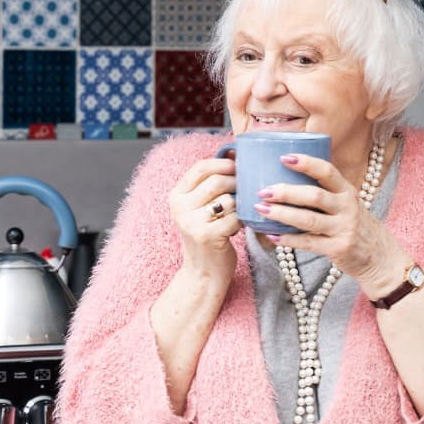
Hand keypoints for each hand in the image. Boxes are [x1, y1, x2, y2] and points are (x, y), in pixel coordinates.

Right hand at [168, 156, 239, 282]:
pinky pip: (234, 217)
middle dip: (237, 183)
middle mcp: (179, 208)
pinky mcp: (207, 236)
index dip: (223, 163)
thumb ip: (211, 182)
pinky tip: (239, 227)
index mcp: (176, 196)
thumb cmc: (208, 235)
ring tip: (239, 212)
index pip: (200, 167)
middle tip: (246, 190)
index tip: (239, 165)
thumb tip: (232, 151)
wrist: (202, 273)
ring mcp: (191, 222)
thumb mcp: (201, 207)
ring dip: (240, 204)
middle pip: (216, 181)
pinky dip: (242, 221)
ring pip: (228, 199)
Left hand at [254, 152, 409, 296]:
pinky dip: (289, 239)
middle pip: (314, 195)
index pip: (327, 171)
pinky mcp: (338, 248)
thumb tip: (284, 181)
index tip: (284, 158)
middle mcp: (347, 207)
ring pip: (308, 219)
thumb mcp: (346, 204)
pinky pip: (308, 243)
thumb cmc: (354, 225)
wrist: (379, 256)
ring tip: (261, 210)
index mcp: (347, 191)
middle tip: (263, 191)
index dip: (306, 163)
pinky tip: (272, 235)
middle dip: (286, 192)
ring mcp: (344, 228)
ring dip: (282, 214)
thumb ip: (325, 193)